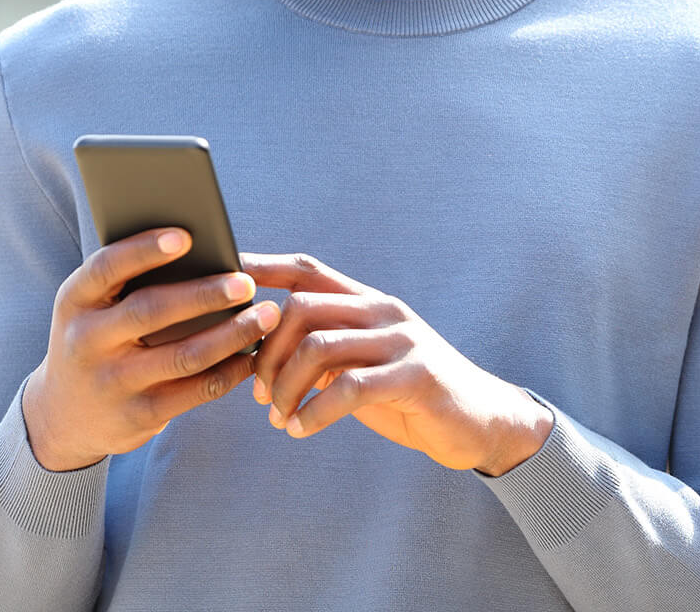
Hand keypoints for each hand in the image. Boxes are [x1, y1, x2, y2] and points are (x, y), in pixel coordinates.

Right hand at [22, 228, 281, 471]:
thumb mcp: (93, 309)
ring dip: (231, 335)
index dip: (145, 250)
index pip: (107, 267)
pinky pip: (194, 391)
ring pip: (183, 356)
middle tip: (246, 284)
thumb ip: (128, 283)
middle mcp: (86, 341)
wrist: (64, 417)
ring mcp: (111, 382)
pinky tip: (251, 355)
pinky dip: (229, 371)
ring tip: (265, 316)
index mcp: (75, 301)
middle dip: (205, 295)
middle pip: (151, 311)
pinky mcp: (138, 416)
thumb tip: (202, 252)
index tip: (186, 236)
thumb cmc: (96, 340)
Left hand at [242, 252, 552, 475]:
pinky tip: (301, 430)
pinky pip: (348, 387)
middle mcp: (382, 311)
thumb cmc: (406, 393)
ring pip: (319, 346)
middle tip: (256, 391)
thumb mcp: (360, 365)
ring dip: (285, 386)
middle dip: (266, 351)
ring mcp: (401, 340)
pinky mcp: (415, 376)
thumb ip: (320, 351)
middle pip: (301, 308)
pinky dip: (315, 412)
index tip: (221, 278)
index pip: (306, 271)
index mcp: (366, 301)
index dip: (261, 269)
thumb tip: (256, 350)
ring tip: (278, 415)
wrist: (478, 421)